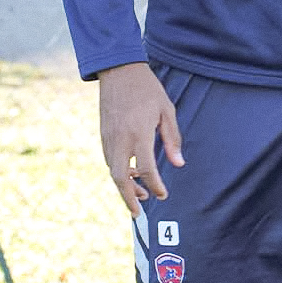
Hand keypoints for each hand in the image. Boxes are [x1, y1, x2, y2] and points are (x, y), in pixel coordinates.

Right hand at [97, 62, 184, 215]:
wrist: (118, 70)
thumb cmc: (147, 89)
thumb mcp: (166, 110)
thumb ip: (172, 139)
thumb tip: (178, 164)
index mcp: (139, 133)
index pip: (147, 169)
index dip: (156, 185)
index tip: (163, 194)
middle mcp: (120, 139)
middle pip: (121, 178)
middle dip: (129, 198)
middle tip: (139, 212)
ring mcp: (108, 138)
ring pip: (113, 171)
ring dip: (124, 186)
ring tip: (140, 193)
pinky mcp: (103, 134)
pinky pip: (109, 160)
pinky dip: (119, 172)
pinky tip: (131, 172)